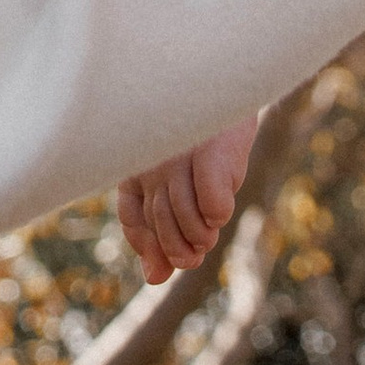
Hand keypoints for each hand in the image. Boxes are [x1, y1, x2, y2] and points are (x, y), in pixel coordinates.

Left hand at [119, 114, 255, 285]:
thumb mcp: (183, 186)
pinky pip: (213, 205)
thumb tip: (153, 279)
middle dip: (178, 248)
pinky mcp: (215, 154)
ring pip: (185, 218)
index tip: (166, 257)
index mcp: (139, 163)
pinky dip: (218, 214)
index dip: (150, 245)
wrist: (231, 85)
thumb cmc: (204, 138)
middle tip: (196, 250)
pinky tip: (220, 208)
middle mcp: (154, 159)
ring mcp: (181, 156)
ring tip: (209, 229)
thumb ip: (164, 231)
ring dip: (200, 235)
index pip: (133, 218)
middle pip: (159, 224)